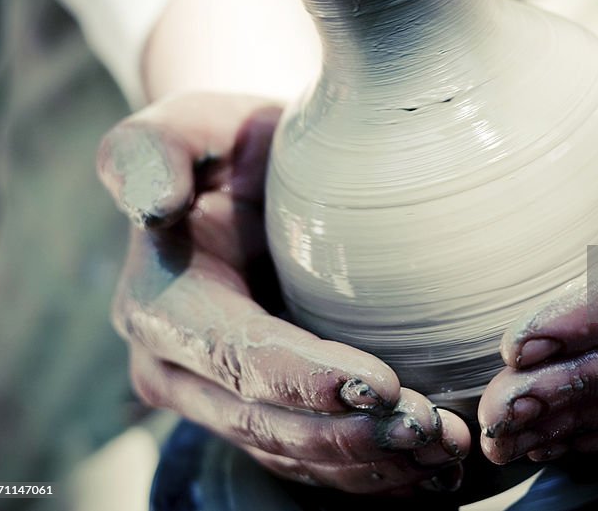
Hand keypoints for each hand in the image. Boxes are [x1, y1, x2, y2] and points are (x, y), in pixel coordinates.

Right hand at [98, 93, 468, 494]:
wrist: (253, 177)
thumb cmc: (231, 142)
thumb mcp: (192, 122)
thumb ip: (156, 148)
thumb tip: (153, 204)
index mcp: (162, 305)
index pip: (238, 356)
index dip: (307, 380)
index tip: (381, 385)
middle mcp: (179, 369)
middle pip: (269, 423)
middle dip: (352, 437)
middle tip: (432, 431)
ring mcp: (219, 401)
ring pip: (295, 456)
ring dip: (371, 463)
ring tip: (445, 451)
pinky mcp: (260, 415)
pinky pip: (311, 464)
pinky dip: (370, 474)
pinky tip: (427, 469)